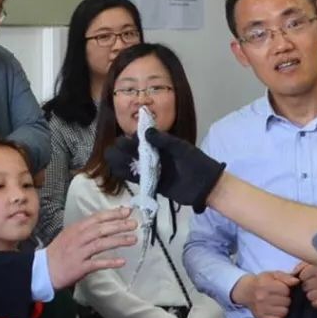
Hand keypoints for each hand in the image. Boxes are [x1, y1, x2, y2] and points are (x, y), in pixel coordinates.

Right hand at [47, 208, 137, 289]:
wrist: (43, 270)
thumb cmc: (58, 253)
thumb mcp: (69, 235)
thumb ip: (85, 229)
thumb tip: (103, 223)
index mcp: (76, 229)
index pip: (97, 218)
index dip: (112, 214)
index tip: (126, 211)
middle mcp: (77, 238)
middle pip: (101, 229)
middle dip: (119, 225)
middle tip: (134, 223)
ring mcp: (78, 253)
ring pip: (101, 244)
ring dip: (118, 240)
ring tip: (133, 239)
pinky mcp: (79, 267)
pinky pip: (97, 263)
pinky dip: (110, 262)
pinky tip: (122, 261)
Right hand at [104, 129, 225, 212]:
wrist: (206, 185)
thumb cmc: (197, 163)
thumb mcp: (182, 149)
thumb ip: (165, 141)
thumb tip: (145, 132)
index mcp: (161, 145)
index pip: (142, 140)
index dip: (131, 139)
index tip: (125, 141)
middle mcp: (154, 156)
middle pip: (133, 151)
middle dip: (122, 150)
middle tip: (114, 150)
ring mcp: (152, 170)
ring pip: (132, 164)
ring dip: (120, 161)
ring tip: (110, 158)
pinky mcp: (152, 183)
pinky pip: (136, 178)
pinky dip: (126, 174)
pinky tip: (116, 171)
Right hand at [231, 270, 299, 317]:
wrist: (245, 291)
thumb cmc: (261, 282)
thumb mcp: (272, 275)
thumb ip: (285, 277)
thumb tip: (297, 282)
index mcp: (265, 285)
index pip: (286, 291)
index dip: (286, 289)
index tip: (281, 289)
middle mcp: (262, 298)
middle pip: (286, 302)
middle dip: (285, 299)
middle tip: (280, 297)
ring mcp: (261, 309)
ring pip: (284, 312)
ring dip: (283, 308)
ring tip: (278, 304)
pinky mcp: (260, 317)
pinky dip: (279, 316)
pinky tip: (275, 311)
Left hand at [294, 262, 316, 308]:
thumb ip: (304, 265)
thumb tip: (292, 273)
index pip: (302, 276)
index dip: (304, 277)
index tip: (309, 277)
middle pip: (305, 287)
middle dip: (308, 285)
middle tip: (315, 284)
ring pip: (309, 296)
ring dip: (312, 294)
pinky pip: (316, 304)